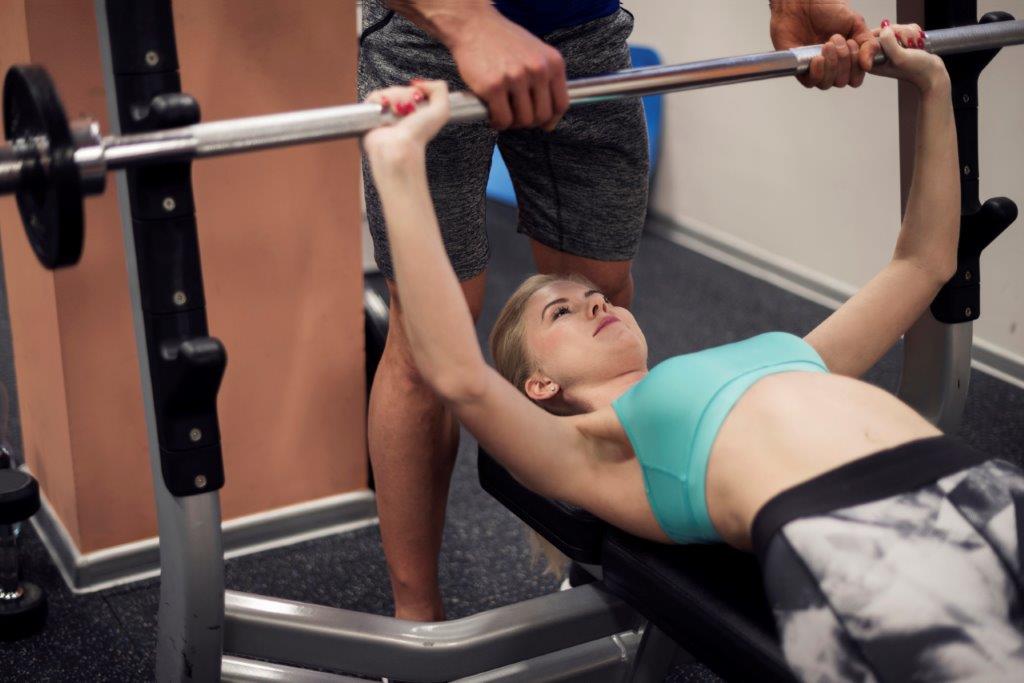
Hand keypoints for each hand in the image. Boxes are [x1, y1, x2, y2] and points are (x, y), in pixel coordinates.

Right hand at [362, 81, 450, 167]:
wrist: (398, 146)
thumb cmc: (419, 134)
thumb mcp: (442, 110)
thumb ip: (440, 89)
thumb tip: (419, 82)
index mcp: (418, 113)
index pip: (415, 90)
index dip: (416, 92)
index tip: (418, 99)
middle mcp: (403, 114)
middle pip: (401, 89)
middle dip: (404, 96)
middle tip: (407, 110)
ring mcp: (387, 114)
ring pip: (388, 91)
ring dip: (393, 98)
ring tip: (395, 112)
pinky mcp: (372, 115)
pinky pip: (374, 97)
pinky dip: (378, 99)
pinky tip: (384, 107)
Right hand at [445, 8, 567, 130]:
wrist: (474, 25)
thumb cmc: (502, 40)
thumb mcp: (535, 53)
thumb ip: (546, 80)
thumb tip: (550, 118)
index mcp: (552, 63)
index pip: (561, 104)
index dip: (551, 119)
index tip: (543, 124)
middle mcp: (538, 70)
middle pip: (542, 116)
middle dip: (529, 122)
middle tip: (516, 116)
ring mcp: (516, 78)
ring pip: (523, 121)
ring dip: (512, 122)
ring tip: (503, 112)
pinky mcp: (493, 87)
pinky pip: (503, 119)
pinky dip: (497, 123)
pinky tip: (492, 113)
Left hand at [769, 0, 878, 88]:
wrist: (803, 2)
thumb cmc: (826, 10)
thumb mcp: (856, 23)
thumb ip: (868, 44)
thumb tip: (868, 65)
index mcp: (846, 58)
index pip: (856, 78)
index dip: (856, 66)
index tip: (853, 44)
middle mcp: (831, 66)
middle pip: (842, 82)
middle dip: (844, 60)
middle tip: (837, 39)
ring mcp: (815, 68)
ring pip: (827, 83)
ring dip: (832, 64)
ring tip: (827, 44)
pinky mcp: (799, 68)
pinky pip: (810, 82)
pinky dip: (818, 72)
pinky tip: (818, 58)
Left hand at [871, 23, 947, 91]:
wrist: (933, 72)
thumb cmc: (917, 69)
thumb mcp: (899, 57)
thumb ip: (888, 42)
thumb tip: (884, 28)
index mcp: (872, 61)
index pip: (870, 37)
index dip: (884, 34)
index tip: (897, 42)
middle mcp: (879, 54)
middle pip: (884, 30)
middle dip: (900, 33)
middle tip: (908, 45)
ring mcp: (891, 48)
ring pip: (896, 28)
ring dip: (909, 33)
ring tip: (914, 46)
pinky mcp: (901, 43)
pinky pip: (905, 28)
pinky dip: (914, 32)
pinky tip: (917, 43)